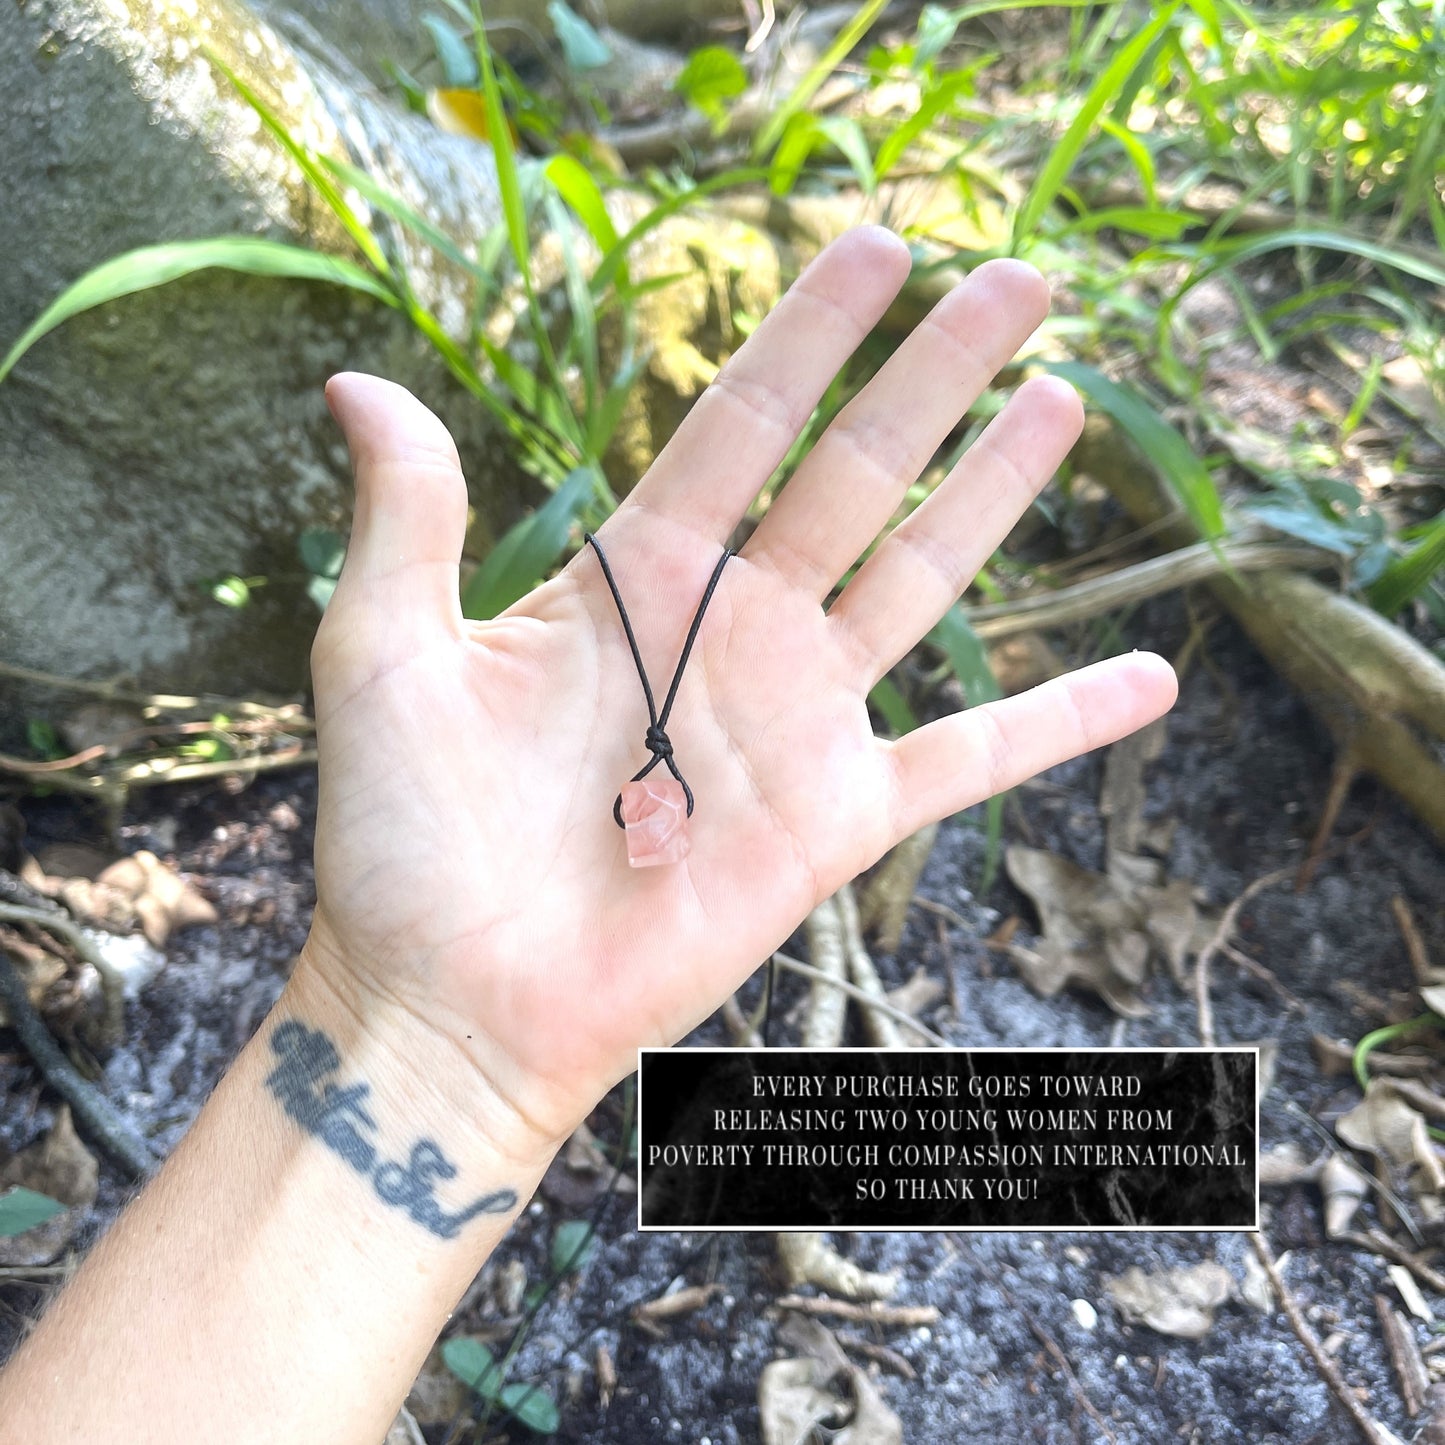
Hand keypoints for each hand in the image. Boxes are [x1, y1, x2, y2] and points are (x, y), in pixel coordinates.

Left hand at [301, 226, 1176, 1154]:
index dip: (811, 333)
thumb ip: (405, 519)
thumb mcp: (383, 658)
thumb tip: (357, 382)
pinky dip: (1060, 721)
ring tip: (1061, 400)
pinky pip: (972, 757)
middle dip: (936, 376)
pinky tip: (1152, 678)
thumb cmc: (403, 841)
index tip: (880, 247)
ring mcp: (794, 723)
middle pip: (857, 474)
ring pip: (921, 581)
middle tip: (1018, 278)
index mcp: (636, 577)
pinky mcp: (835, 821)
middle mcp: (730, 631)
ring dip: (994, 493)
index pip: (743, 421)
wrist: (456, 1000)